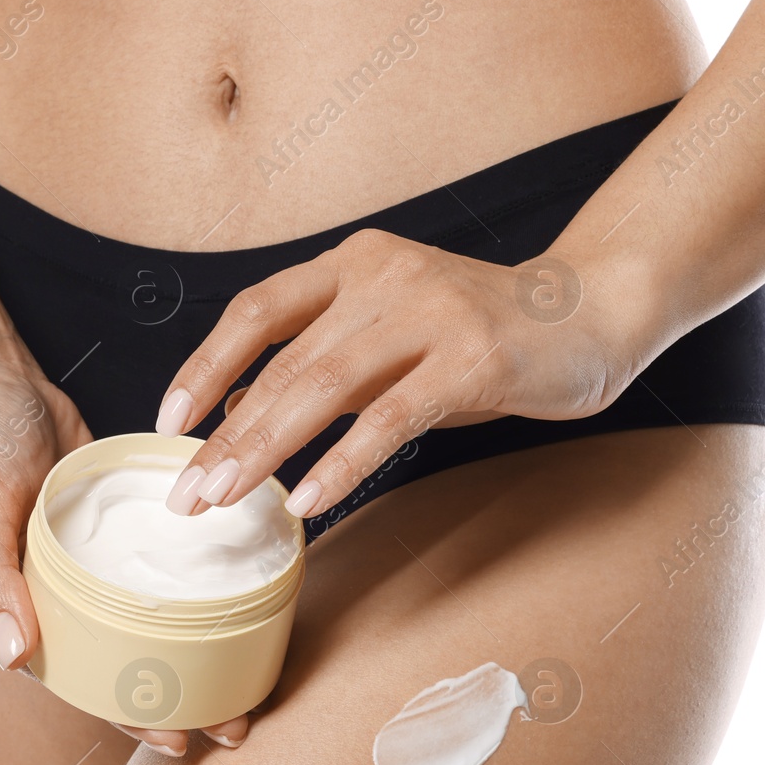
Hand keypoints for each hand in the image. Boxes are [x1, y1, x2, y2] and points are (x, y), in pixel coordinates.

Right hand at [0, 366, 249, 755]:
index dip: (124, 713)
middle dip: (170, 704)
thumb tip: (14, 657)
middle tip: (235, 725)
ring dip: (188, 663)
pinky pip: (143, 589)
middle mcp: (32, 610)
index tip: (178, 735)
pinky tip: (230, 622)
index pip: (69, 684)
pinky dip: (184, 609)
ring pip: (134, 638)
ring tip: (245, 690)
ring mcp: (69, 581)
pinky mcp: (99, 549)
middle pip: (110, 671)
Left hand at [153, 228, 644, 517]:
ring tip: (227, 500)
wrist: (594, 310)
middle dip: (228, 433)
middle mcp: (385, 276)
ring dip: (268, 449)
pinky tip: (312, 499)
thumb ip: (323, 369)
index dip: (206, 365)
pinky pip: (393, 416)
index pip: (258, 310)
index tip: (170, 420)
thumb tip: (238, 413)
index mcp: (356, 264)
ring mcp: (431, 312)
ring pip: (327, 386)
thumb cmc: (484, 335)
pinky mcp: (474, 357)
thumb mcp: (393, 342)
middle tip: (187, 493)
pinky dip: (346, 461)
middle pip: (285, 360)